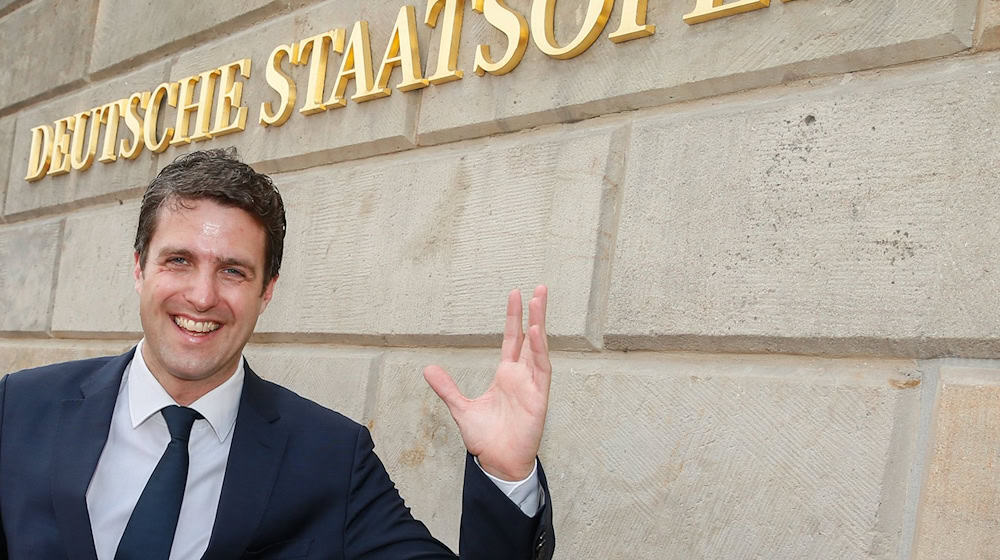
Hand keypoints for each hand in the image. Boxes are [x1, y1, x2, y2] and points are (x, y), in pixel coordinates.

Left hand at [423, 285, 550, 481]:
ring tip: (539, 300)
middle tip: (539, 288)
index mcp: (506, 376)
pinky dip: (540, 351)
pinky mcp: (538, 398)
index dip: (515, 318)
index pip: (513, 340)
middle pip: (530, 338)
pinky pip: (541, 370)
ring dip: (541, 324)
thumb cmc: (486, 439)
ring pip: (539, 348)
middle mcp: (521, 377)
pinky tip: (537, 332)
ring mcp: (532, 386)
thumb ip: (447, 387)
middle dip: (535, 313)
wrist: (496, 463)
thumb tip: (428, 368)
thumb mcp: (461, 408)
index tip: (516, 295)